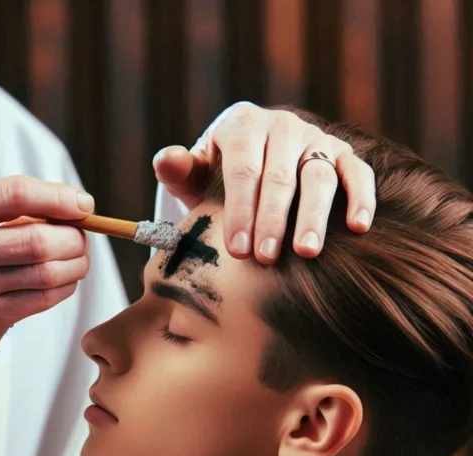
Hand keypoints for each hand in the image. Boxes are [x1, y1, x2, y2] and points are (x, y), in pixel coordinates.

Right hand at [0, 175, 92, 405]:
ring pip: (46, 272)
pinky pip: (42, 299)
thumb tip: (71, 208)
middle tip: (81, 240)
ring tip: (77, 261)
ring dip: (75, 265)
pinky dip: (64, 288)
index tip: (83, 205)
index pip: (14, 192)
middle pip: (37, 238)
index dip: (58, 197)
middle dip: (73, 238)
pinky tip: (62, 283)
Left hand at [153, 102, 376, 263]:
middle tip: (266, 258)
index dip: (240, 210)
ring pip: (320, 177)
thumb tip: (165, 161)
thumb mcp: (195, 172)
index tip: (236, 250)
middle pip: (280, 177)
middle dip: (272, 221)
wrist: (251, 160)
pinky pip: (357, 173)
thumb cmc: (216, 177)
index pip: (242, 170)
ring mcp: (315, 139)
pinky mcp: (343, 153)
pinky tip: (358, 228)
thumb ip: (180, 169)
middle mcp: (282, 126)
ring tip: (307, 252)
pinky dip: (361, 198)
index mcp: (242, 126)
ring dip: (314, 216)